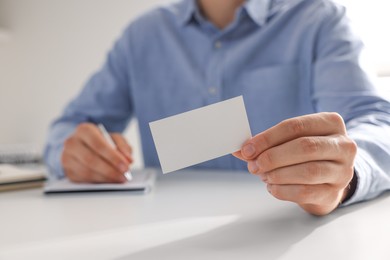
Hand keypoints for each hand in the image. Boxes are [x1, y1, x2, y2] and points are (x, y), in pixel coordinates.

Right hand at [61, 123, 132, 182]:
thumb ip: (123, 146)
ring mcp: (67, 157)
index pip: (98, 144)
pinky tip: (109, 181)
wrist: (82, 144)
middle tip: (124, 175)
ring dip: (105, 178)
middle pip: (91, 159)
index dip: (113, 157)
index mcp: (84, 130)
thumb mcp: (114, 138)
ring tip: (119, 179)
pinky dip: (98, 182)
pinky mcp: (67, 171)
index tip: (126, 166)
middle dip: (110, 170)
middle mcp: (72, 143)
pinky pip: (83, 180)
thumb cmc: (100, 141)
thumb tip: (128, 160)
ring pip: (86, 172)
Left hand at [233, 113, 356, 215]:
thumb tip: (239, 149)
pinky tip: (272, 187)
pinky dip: (283, 190)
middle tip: (253, 165)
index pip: (295, 126)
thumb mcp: (289, 142)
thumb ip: (267, 143)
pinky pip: (305, 192)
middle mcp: (343, 145)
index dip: (267, 138)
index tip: (247, 149)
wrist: (326, 180)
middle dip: (273, 156)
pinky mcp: (334, 193)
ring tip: (263, 175)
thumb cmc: (304, 156)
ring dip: (277, 174)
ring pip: (307, 171)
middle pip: (304, 147)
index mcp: (330, 122)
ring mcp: (343, 171)